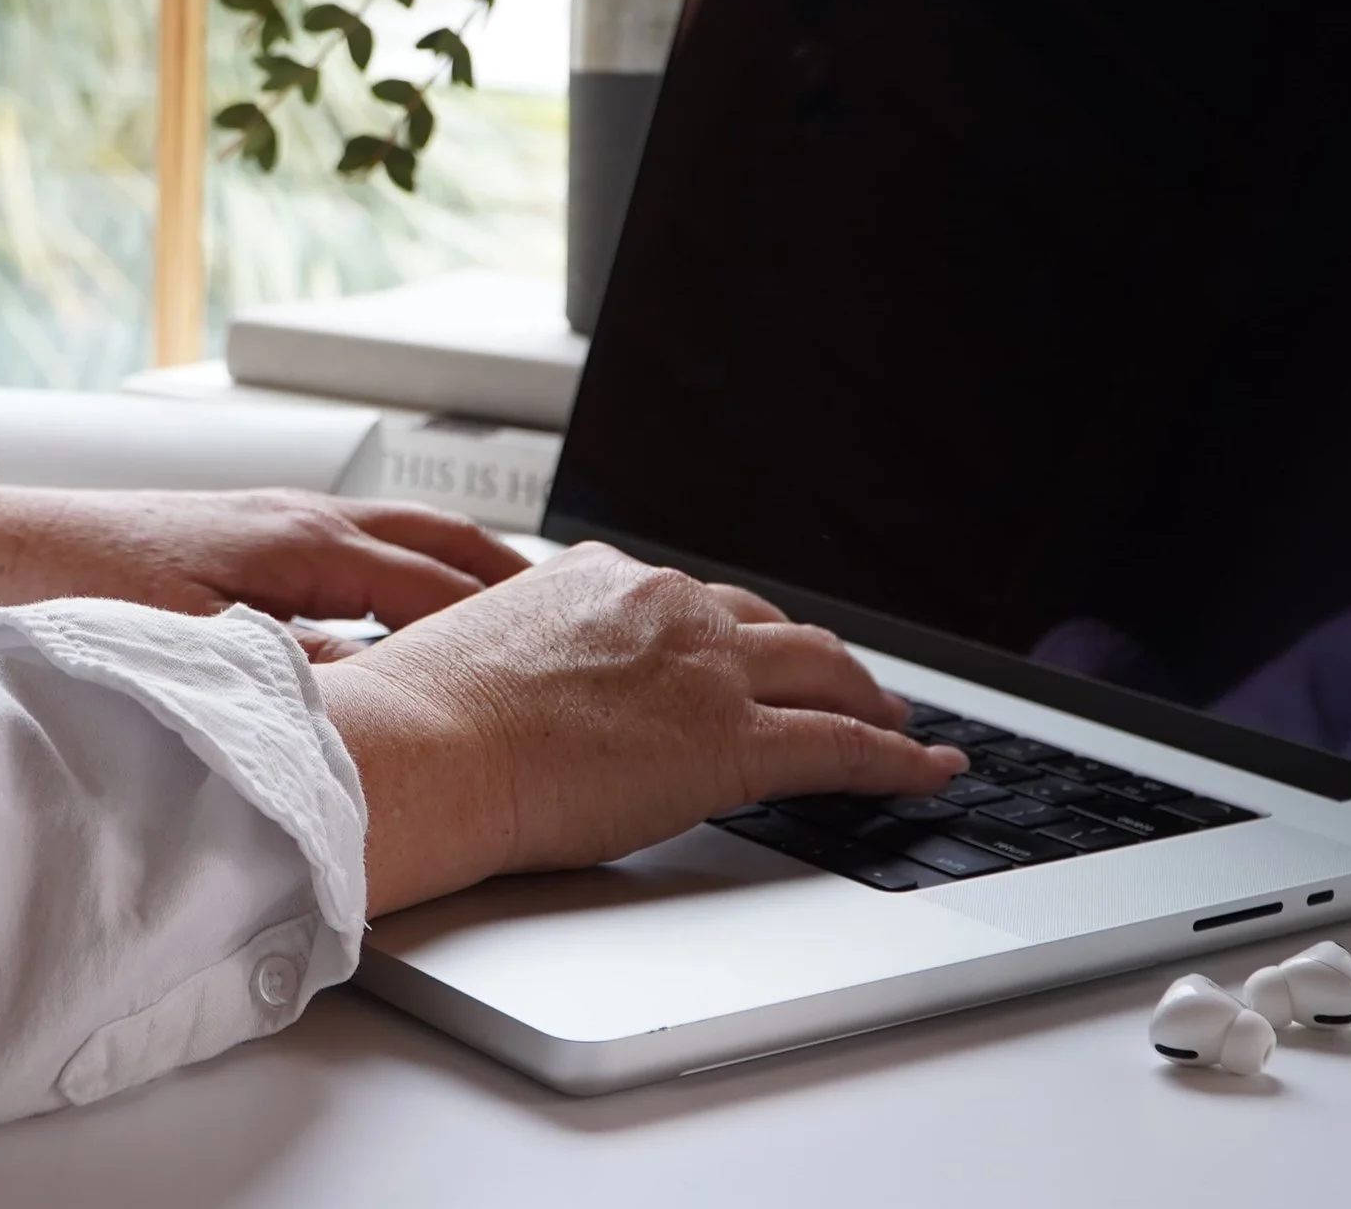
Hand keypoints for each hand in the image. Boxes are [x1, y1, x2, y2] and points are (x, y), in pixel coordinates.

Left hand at [0, 482, 529, 626]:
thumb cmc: (70, 589)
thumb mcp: (187, 647)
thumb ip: (289, 671)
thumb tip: (376, 694)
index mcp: (299, 543)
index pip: (438, 587)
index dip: (507, 622)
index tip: (567, 654)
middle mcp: (303, 517)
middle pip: (442, 543)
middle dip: (514, 579)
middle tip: (581, 622)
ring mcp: (280, 516)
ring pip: (409, 534)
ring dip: (471, 565)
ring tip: (525, 606)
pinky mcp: (253, 528)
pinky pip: (368, 540)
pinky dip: (418, 563)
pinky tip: (419, 601)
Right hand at [314, 543, 968, 914]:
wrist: (422, 748)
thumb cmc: (420, 719)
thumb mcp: (475, 652)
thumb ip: (523, 656)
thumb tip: (514, 691)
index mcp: (598, 579)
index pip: (690, 600)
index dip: (734, 631)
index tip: (748, 648)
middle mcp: (663, 604)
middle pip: (770, 624)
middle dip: (814, 656)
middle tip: (846, 684)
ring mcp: (705, 667)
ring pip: (821, 669)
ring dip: (869, 697)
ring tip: (895, 724)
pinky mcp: (733, 740)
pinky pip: (841, 746)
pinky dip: (898, 760)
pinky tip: (929, 771)